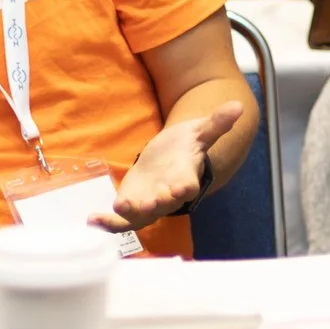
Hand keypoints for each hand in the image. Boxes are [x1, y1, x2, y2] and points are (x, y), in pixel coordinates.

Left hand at [105, 101, 242, 231]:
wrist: (172, 159)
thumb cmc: (187, 146)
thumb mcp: (200, 132)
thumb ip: (216, 123)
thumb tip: (237, 106)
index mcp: (186, 177)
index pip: (188, 185)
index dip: (183, 187)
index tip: (180, 188)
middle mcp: (169, 196)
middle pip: (163, 204)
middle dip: (153, 204)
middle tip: (142, 205)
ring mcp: (150, 204)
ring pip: (141, 217)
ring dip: (127, 216)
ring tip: (112, 212)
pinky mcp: (133, 205)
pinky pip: (122, 220)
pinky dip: (108, 222)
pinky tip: (92, 220)